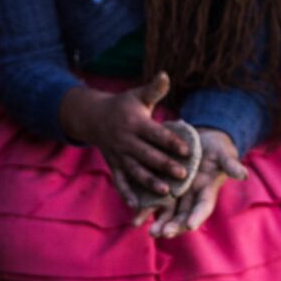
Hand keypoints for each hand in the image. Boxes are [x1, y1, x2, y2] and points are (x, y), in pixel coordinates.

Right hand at [59, 73, 191, 213]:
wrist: (93, 117)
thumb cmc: (123, 105)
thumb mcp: (137, 95)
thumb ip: (154, 89)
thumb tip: (165, 74)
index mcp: (135, 123)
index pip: (156, 134)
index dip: (172, 142)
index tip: (188, 150)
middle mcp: (125, 140)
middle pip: (147, 155)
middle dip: (165, 165)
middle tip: (184, 175)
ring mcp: (118, 155)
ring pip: (135, 171)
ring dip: (149, 182)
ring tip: (166, 192)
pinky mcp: (113, 165)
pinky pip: (119, 181)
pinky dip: (127, 194)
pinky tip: (137, 206)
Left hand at [147, 128, 244, 237]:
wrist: (201, 140)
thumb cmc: (217, 148)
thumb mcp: (224, 154)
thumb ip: (231, 164)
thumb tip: (243, 174)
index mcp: (207, 190)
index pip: (203, 207)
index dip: (197, 216)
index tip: (191, 225)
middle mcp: (191, 196)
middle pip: (183, 215)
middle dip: (174, 225)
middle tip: (162, 233)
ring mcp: (177, 193)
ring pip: (168, 212)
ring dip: (159, 223)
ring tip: (150, 232)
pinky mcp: (163, 186)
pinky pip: (154, 200)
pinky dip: (146, 209)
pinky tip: (135, 218)